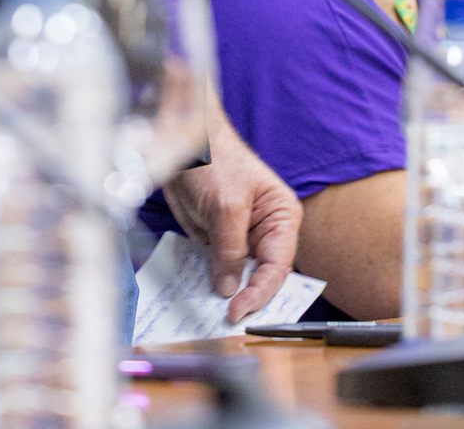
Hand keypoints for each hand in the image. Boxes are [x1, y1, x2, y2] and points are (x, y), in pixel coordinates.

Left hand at [160, 91, 303, 322]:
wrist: (182, 142)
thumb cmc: (216, 160)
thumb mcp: (226, 206)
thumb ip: (229, 250)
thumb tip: (229, 289)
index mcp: (281, 219)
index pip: (277, 268)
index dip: (260, 293)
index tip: (238, 311)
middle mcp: (265, 233)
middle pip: (259, 277)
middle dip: (245, 298)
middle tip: (225, 321)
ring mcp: (240, 238)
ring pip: (236, 277)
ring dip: (223, 294)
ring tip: (208, 315)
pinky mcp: (216, 240)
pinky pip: (214, 269)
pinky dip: (205, 281)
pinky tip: (195, 295)